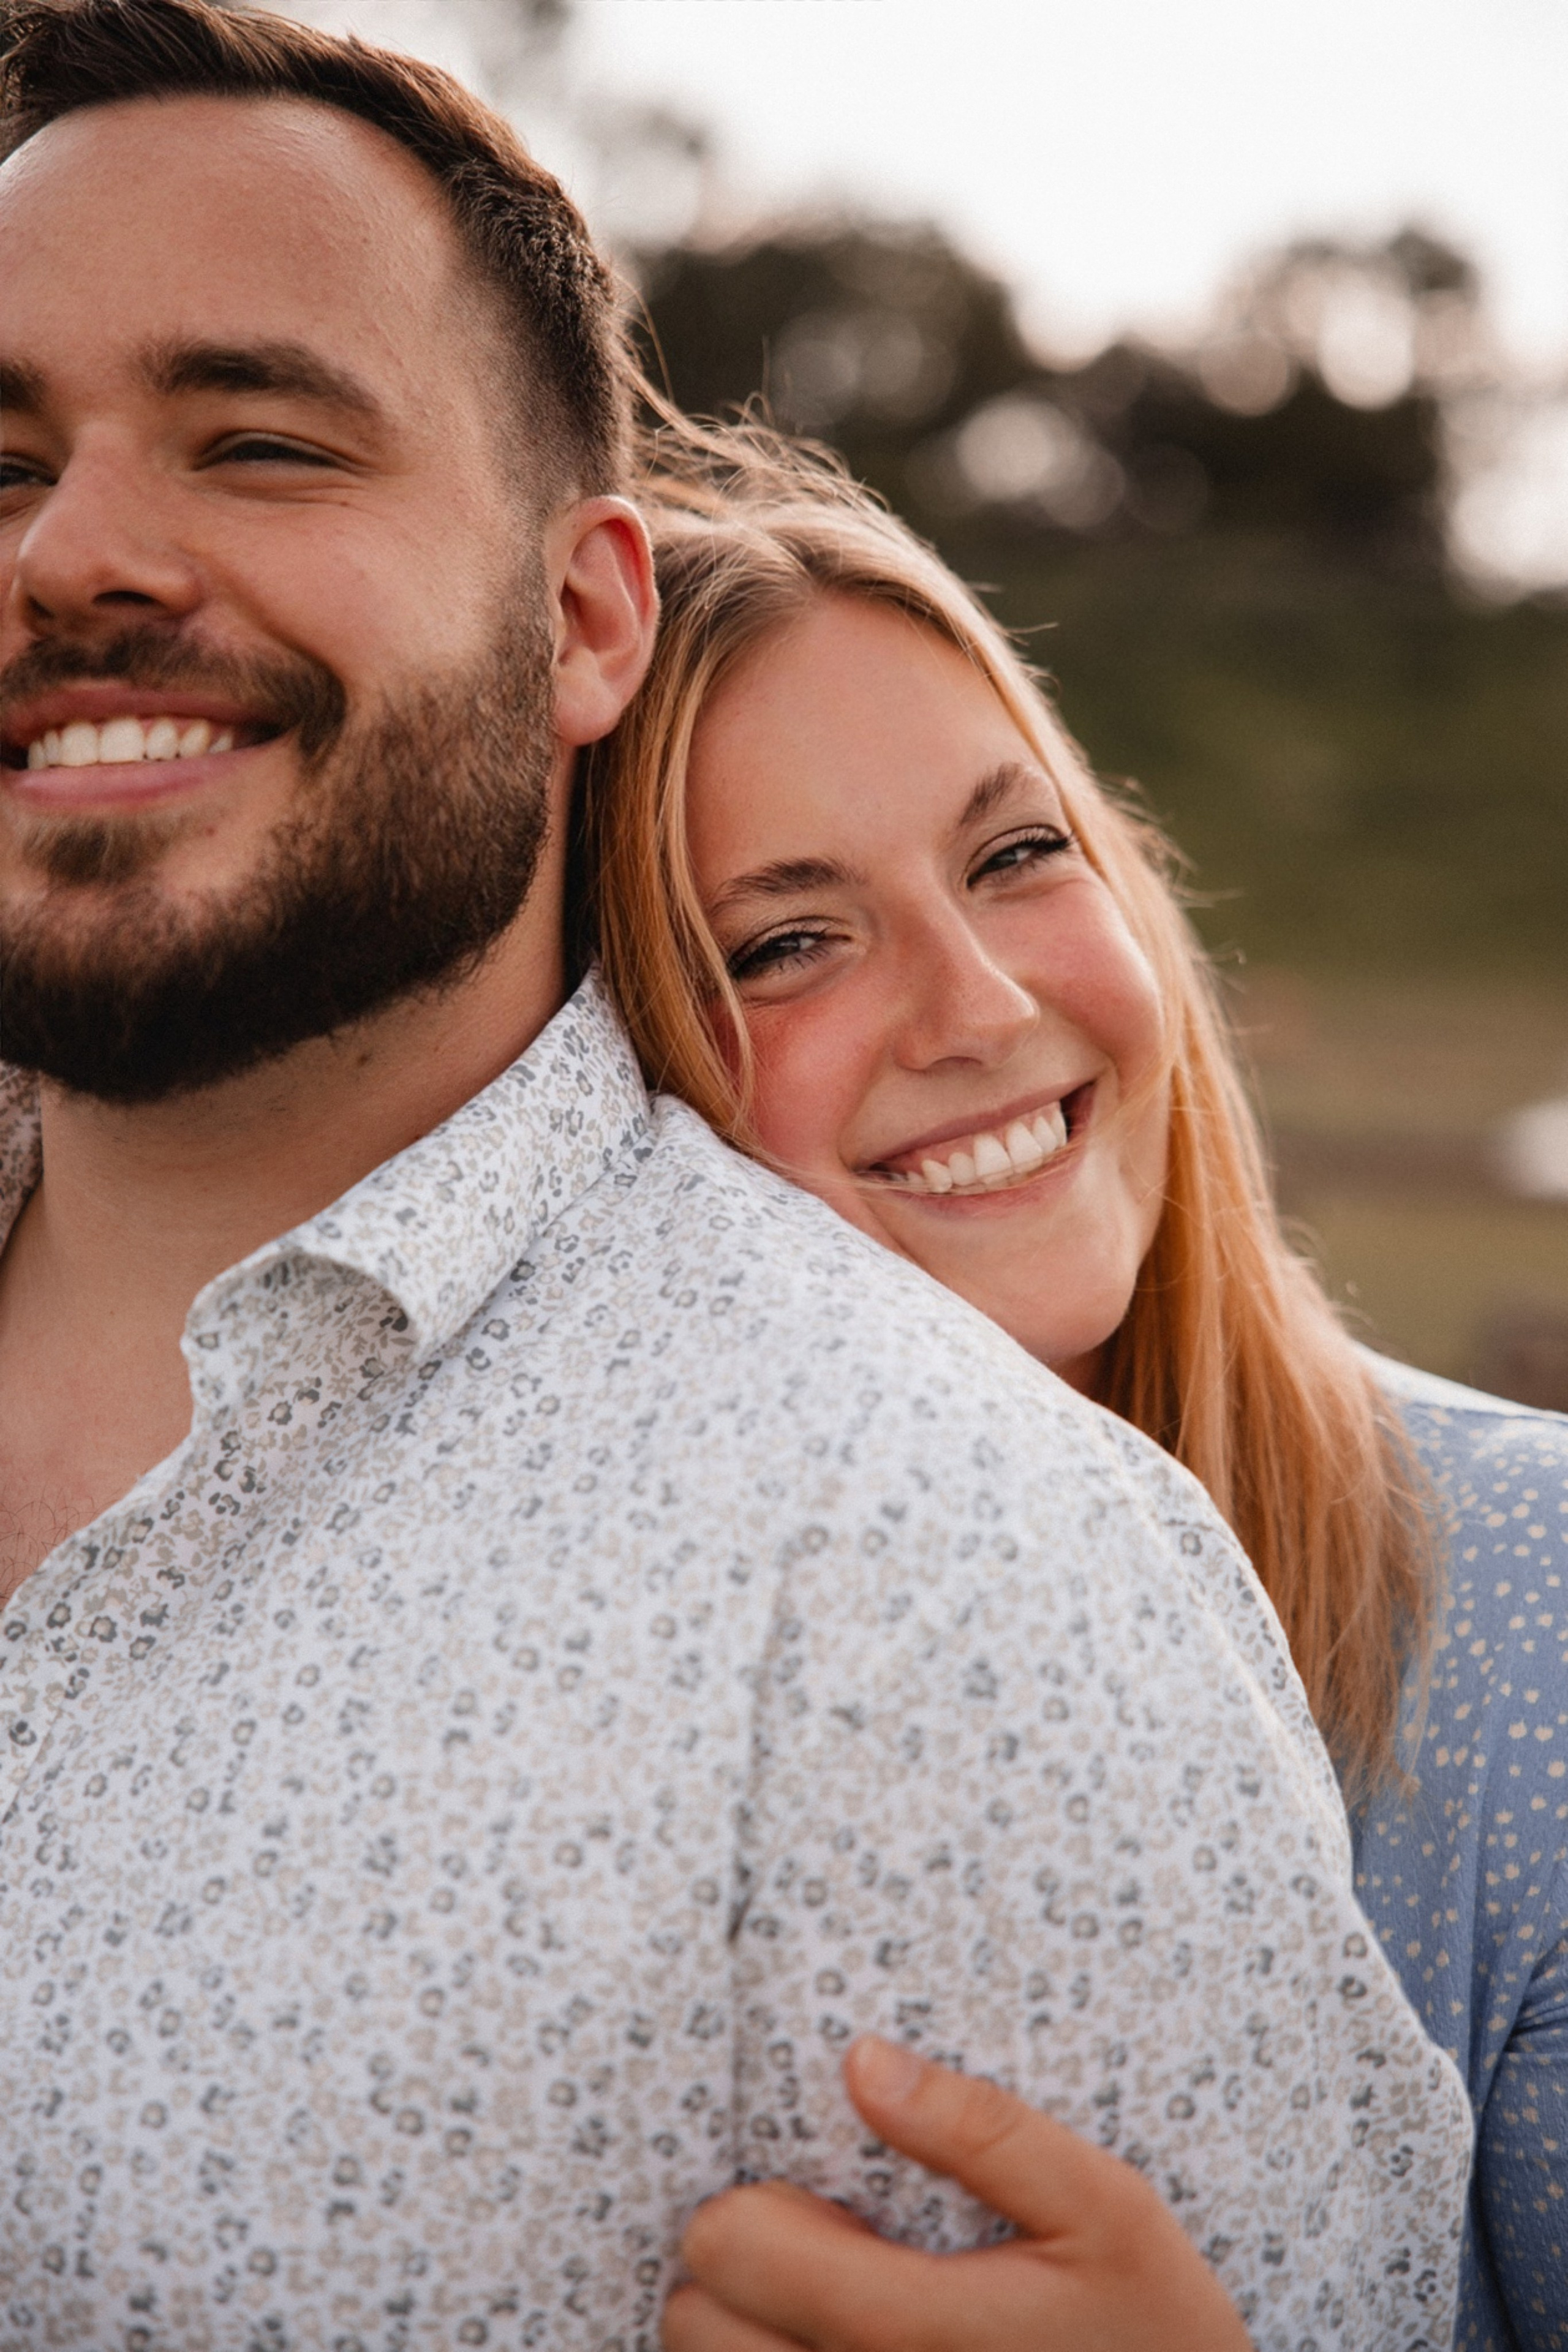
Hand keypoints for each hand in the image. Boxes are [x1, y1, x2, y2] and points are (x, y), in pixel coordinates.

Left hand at [663, 2035, 1251, 2350]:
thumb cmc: (1153, 2327)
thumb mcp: (1104, 2206)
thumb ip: (982, 2129)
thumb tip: (860, 2061)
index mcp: (904, 2330)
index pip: (724, 2246)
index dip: (756, 2201)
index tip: (828, 2203)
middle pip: (693, 2321)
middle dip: (739, 2271)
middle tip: (834, 2258)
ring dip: (746, 2333)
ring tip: (837, 2311)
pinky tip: (833, 2349)